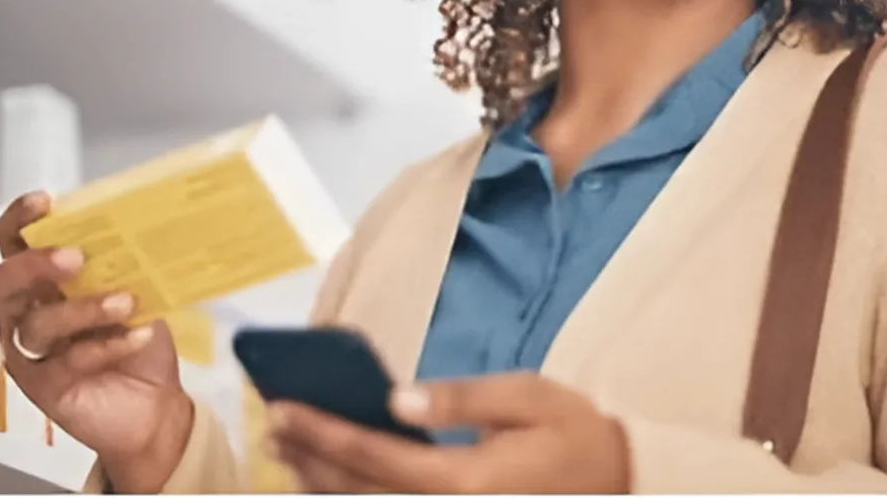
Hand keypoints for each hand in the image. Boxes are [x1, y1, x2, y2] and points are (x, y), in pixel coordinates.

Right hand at [0, 193, 193, 492]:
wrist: (154, 401)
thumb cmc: (137, 335)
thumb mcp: (136, 289)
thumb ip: (126, 262)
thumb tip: (141, 222)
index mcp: (45, 281)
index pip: (15, 245)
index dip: (19, 221)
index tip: (44, 201)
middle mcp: (29, 313)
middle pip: (5, 285)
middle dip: (34, 266)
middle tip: (76, 257)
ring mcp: (33, 353)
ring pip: (37, 325)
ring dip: (83, 309)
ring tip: (126, 302)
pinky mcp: (46, 388)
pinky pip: (67, 361)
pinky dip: (106, 344)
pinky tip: (138, 335)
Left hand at [267, 371, 630, 493]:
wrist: (616, 484)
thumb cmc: (571, 432)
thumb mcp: (527, 397)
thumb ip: (462, 398)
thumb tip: (397, 398)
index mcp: (465, 478)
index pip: (375, 454)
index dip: (323, 431)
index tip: (282, 407)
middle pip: (359, 492)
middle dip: (308, 457)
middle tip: (270, 424)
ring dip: (321, 483)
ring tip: (285, 451)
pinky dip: (354, 497)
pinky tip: (332, 478)